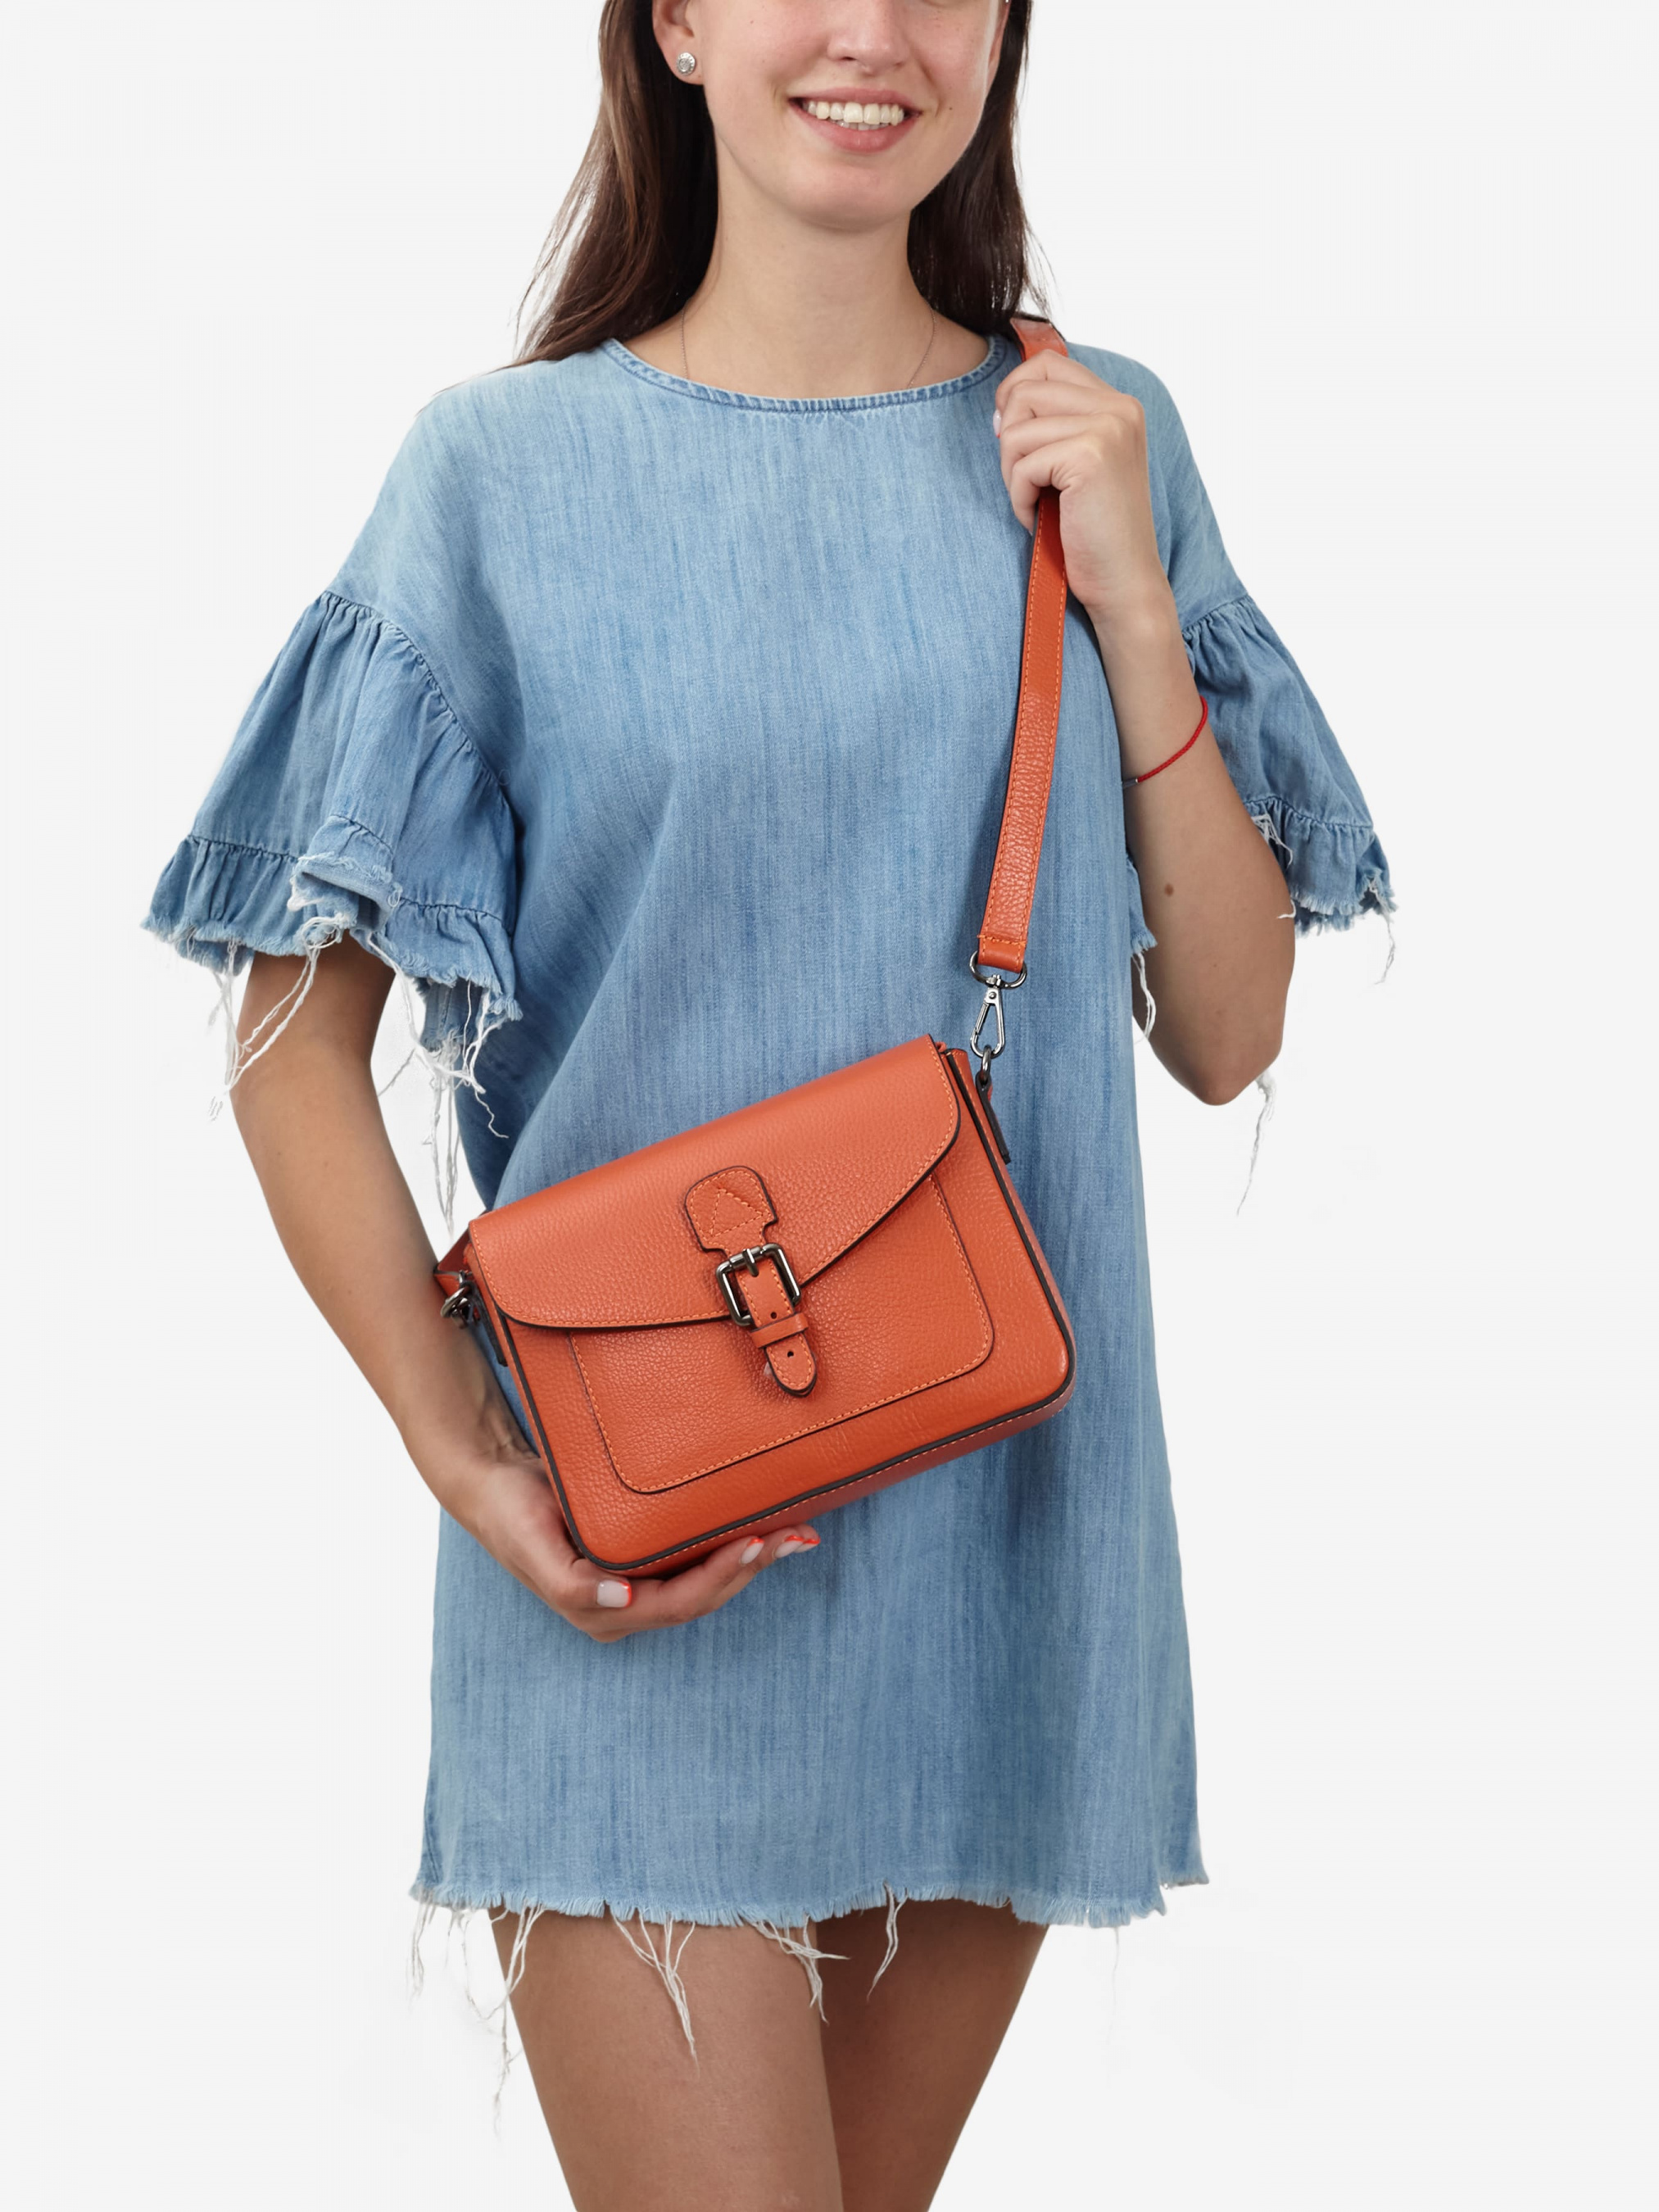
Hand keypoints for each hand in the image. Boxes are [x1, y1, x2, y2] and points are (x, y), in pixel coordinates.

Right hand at [427, 1440, 819, 1642]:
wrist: (494, 1482)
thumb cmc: (513, 1515)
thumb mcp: (534, 1548)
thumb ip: (572, 1586)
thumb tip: (622, 1600)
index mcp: (601, 1612)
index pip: (678, 1604)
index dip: (720, 1578)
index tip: (755, 1543)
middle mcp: (624, 1607)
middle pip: (702, 1597)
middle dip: (750, 1569)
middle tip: (794, 1536)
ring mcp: (634, 1587)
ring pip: (705, 1583)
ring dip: (750, 1561)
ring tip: (794, 1535)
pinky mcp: (641, 1560)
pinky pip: (694, 1561)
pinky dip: (730, 1547)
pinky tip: (761, 1530)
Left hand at [992, 351, 1171, 636]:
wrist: (1123, 583)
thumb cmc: (1094, 532)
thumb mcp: (1077, 465)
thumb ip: (1055, 424)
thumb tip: (1002, 405)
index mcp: (1119, 405)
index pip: (1047, 363)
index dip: (1016, 395)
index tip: (1015, 439)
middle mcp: (1119, 408)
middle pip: (1026, 388)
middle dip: (1009, 438)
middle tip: (1026, 480)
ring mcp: (1107, 429)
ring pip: (1017, 428)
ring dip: (1012, 473)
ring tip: (1035, 502)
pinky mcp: (1089, 456)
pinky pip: (1021, 464)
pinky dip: (1019, 498)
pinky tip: (1039, 519)